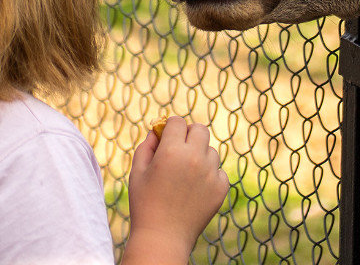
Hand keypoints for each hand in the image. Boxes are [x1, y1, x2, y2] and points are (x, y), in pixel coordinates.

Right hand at [122, 118, 228, 264]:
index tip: (166, 137)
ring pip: (211, 150)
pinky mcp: (221, 188)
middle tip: (180, 148)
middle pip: (200, 129)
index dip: (170, 127)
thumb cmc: (145, 204)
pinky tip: (195, 189)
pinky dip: (209, 175)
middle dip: (189, 134)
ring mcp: (211, 173)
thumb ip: (147, 145)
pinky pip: (218, 171)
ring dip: (200, 155)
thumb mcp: (138, 171)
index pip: (178, 122)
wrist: (163, 238)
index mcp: (172, 150)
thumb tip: (157, 131)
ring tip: (185, 175)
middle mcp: (195, 158)